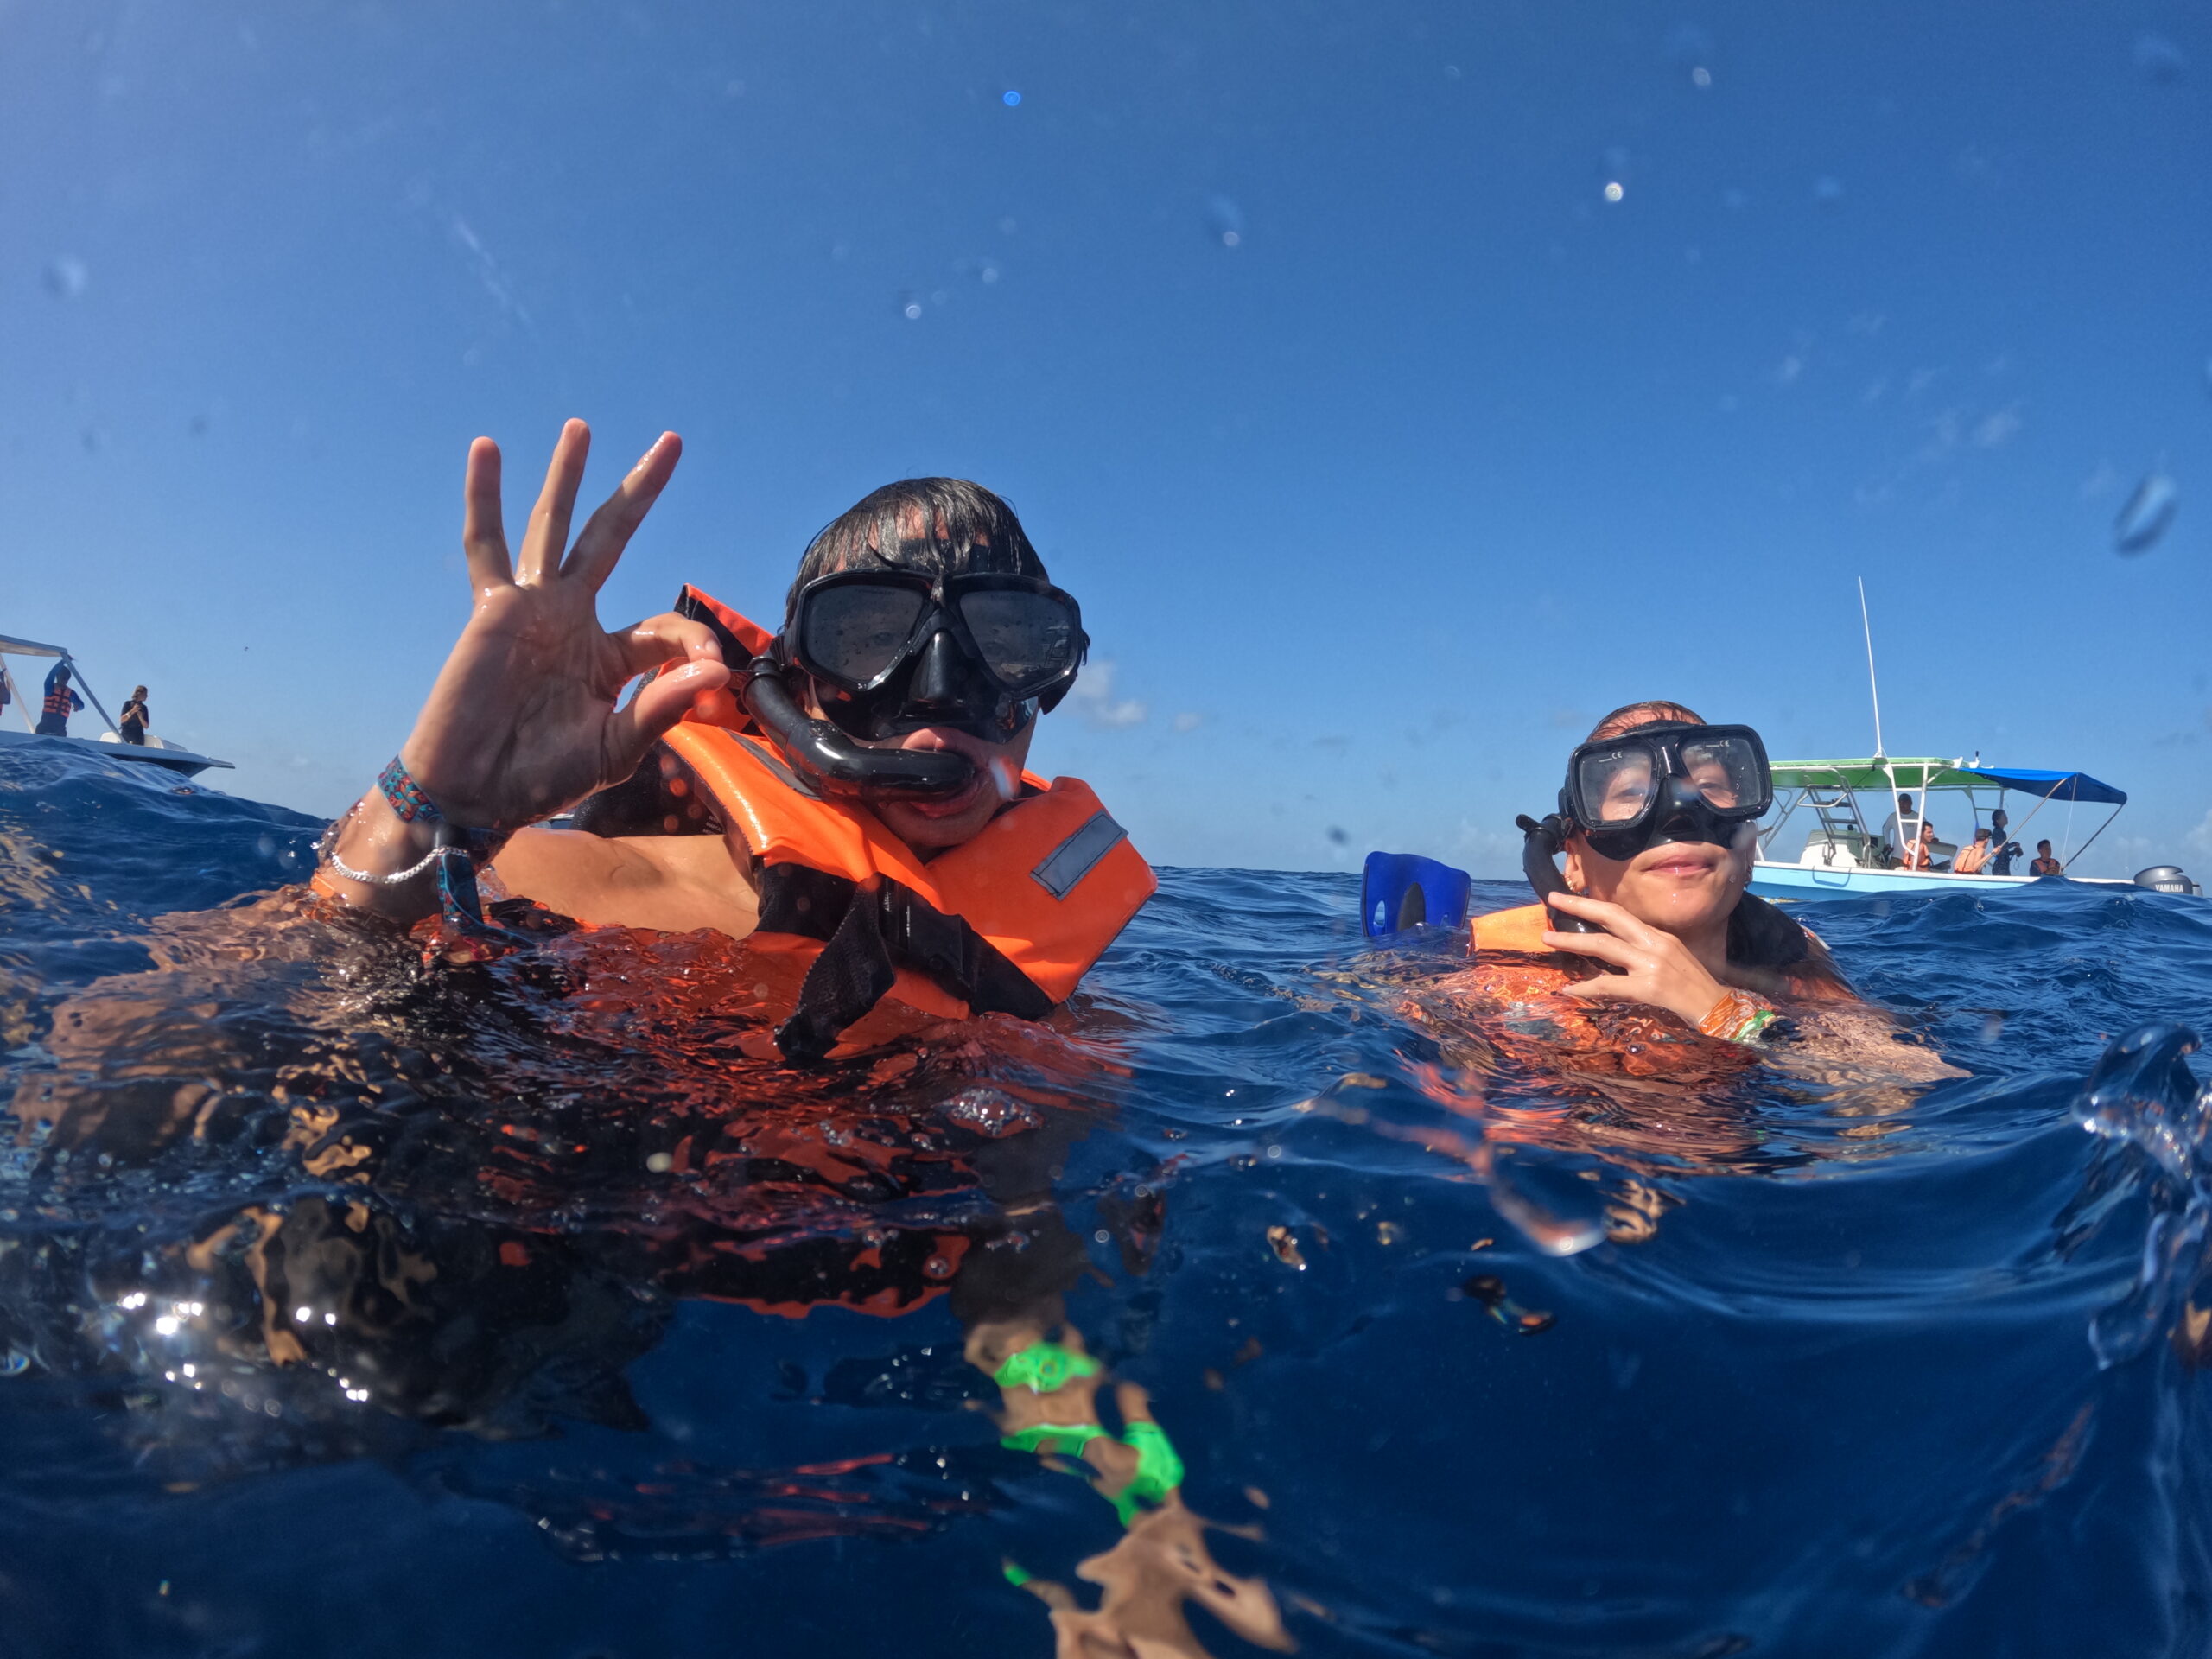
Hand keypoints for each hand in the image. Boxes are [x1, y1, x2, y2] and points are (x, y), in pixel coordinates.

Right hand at [399, 420, 730, 829]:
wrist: (477, 790)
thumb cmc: (543, 776)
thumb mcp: (614, 749)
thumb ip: (659, 708)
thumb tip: (711, 674)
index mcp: (612, 656)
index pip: (667, 628)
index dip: (696, 644)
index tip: (714, 674)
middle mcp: (574, 620)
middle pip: (612, 539)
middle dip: (640, 492)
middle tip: (671, 441)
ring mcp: (534, 609)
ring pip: (554, 528)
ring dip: (567, 478)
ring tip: (581, 427)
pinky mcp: (494, 610)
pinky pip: (486, 547)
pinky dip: (485, 499)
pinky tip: (486, 451)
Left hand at [1542, 892, 1730, 1028]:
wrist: (1718, 1007)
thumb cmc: (1693, 985)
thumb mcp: (1669, 957)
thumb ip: (1642, 949)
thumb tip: (1611, 945)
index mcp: (1657, 935)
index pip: (1620, 913)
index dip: (1592, 904)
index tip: (1568, 897)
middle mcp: (1654, 943)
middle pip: (1611, 919)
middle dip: (1579, 908)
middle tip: (1551, 901)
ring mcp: (1652, 964)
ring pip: (1604, 946)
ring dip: (1573, 941)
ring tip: (1548, 939)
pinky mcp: (1650, 988)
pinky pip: (1610, 985)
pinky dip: (1586, 988)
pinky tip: (1569, 989)